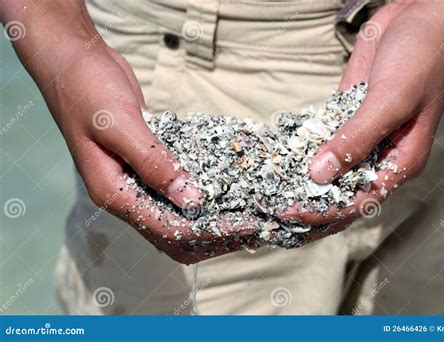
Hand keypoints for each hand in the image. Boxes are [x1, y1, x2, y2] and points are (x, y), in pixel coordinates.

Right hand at [1, 0, 255, 261]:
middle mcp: (126, 194)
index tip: (247, 225)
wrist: (73, 61)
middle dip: (214, 236)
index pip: (168, 230)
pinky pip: (178, 189)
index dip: (209, 232)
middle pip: (175, 235)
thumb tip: (191, 199)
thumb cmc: (87, 88)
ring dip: (211, 221)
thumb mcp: (120, 124)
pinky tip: (228, 189)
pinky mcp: (148, 164)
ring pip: (178, 217)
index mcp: (114, 193)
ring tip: (247, 216)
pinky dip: (202, 196)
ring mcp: (137, 180)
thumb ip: (153, 163)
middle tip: (254, 228)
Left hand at [283, 0, 443, 225]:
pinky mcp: (346, 115)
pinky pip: (322, 139)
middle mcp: (380, 154)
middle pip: (342, 191)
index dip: (324, 211)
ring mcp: (361, 135)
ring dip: (304, 181)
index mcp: (400, 161)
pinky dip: (303, 150)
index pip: (359, 201)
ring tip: (272, 194)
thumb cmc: (423, 56)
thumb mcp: (390, 102)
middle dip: (311, 204)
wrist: (421, 15)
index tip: (292, 212)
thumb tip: (321, 174)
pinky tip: (281, 161)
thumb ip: (356, 139)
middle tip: (276, 212)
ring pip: (330, 168)